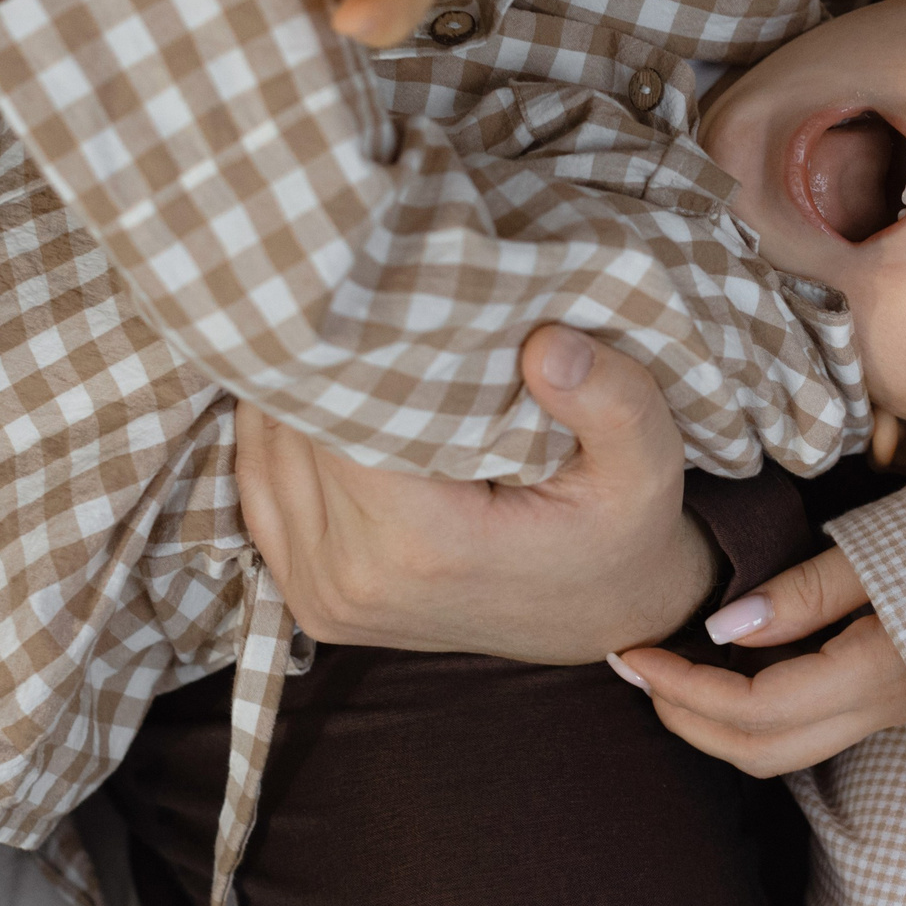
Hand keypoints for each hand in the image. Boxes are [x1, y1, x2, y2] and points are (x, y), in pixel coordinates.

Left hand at [232, 326, 714, 662]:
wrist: (599, 620)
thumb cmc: (619, 533)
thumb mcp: (647, 465)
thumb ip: (613, 400)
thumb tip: (548, 344)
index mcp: (423, 546)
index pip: (341, 410)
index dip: (355, 342)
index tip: (385, 285)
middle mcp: (352, 580)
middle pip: (295, 428)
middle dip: (324, 362)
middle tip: (359, 292)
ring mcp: (321, 595)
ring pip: (266, 450)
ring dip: (297, 393)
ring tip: (343, 336)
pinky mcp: (306, 598)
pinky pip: (257, 489)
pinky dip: (281, 436)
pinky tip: (320, 392)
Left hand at [610, 548, 905, 776]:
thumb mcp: (900, 543)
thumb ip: (809, 591)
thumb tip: (722, 628)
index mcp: (882, 672)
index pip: (755, 711)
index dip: (683, 689)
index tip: (634, 647)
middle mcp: (889, 709)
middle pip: (763, 752)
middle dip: (688, 720)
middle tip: (637, 668)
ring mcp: (901, 710)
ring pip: (789, 749)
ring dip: (718, 722)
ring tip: (672, 669)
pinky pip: (816, 726)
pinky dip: (759, 709)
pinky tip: (738, 663)